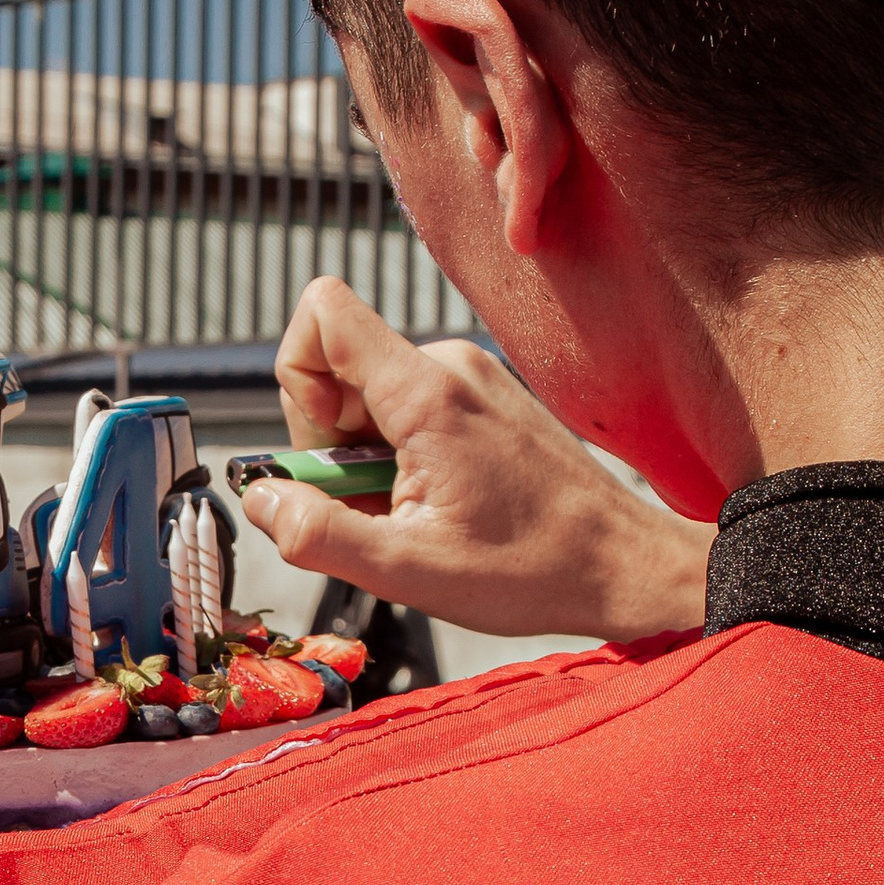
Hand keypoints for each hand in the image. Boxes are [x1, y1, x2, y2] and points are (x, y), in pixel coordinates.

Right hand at [239, 279, 711, 642]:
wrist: (623, 564)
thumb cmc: (533, 570)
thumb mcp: (408, 570)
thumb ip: (317, 533)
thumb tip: (260, 498)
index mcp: (426, 393)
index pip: (322, 314)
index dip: (293, 380)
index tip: (325, 453)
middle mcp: (448, 365)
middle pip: (338, 368)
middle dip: (330, 444)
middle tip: (375, 510)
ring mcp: (470, 377)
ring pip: (370, 396)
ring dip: (366, 459)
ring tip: (413, 517)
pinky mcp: (484, 396)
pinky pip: (408, 408)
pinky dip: (400, 457)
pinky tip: (436, 506)